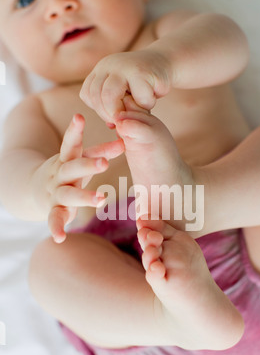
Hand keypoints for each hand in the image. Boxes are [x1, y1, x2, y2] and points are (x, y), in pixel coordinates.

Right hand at [33, 114, 124, 243]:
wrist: (36, 188)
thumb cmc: (69, 170)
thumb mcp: (80, 158)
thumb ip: (102, 151)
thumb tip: (128, 137)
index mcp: (68, 158)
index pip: (73, 142)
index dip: (75, 130)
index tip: (79, 116)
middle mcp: (60, 173)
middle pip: (73, 167)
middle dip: (88, 165)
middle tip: (105, 163)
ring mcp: (56, 192)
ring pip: (69, 194)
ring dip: (84, 196)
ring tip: (101, 198)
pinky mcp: (54, 209)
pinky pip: (54, 219)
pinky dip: (56, 227)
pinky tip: (61, 238)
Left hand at [80, 50, 170, 123]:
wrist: (164, 62)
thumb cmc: (143, 85)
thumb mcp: (124, 96)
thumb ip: (114, 109)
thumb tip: (112, 125)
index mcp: (101, 70)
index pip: (88, 94)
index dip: (99, 110)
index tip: (114, 114)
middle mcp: (108, 65)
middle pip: (96, 96)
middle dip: (109, 115)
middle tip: (125, 120)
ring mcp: (123, 66)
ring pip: (109, 96)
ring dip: (122, 112)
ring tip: (135, 113)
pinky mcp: (142, 71)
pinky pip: (138, 97)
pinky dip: (146, 105)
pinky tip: (153, 98)